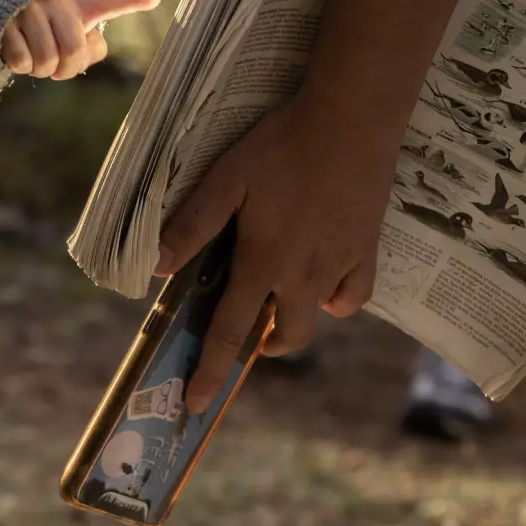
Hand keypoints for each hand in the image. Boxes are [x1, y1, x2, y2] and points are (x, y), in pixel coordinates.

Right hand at [2, 0, 161, 79]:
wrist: (2, 11)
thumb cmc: (49, 29)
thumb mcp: (72, 34)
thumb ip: (88, 49)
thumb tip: (86, 58)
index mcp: (83, 5)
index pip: (111, 2)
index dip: (132, 0)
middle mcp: (60, 2)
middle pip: (74, 53)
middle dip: (65, 70)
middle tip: (55, 65)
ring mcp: (32, 8)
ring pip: (45, 61)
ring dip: (41, 71)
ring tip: (35, 55)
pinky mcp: (7, 18)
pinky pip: (21, 60)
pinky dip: (20, 67)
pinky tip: (17, 50)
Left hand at [156, 93, 400, 412]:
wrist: (350, 121)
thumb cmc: (281, 145)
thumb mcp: (226, 179)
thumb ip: (192, 225)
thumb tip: (156, 268)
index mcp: (263, 262)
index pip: (229, 332)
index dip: (211, 371)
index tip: (196, 404)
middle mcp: (303, 275)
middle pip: (284, 338)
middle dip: (262, 347)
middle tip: (249, 336)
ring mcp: (341, 266)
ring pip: (319, 318)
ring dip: (295, 322)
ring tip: (281, 302)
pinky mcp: (369, 249)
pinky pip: (355, 296)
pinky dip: (338, 298)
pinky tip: (325, 278)